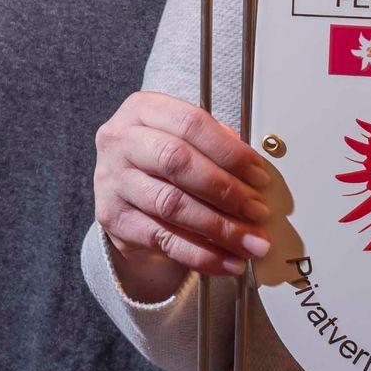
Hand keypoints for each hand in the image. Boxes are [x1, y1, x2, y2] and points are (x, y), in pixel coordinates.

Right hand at [93, 90, 276, 299]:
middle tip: (257, 210)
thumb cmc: (160, 161)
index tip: (259, 175)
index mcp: (142, 110)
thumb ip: (214, 144)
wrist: (122, 192)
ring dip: (219, 227)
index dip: (230, 152)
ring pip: (171, 205)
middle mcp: (120, 140)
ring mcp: (112, 179)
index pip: (191, 124)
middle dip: (226, 190)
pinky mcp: (113, 217)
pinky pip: (163, 240)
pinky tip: (228, 260)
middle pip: (178, 162)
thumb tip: (253, 171)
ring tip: (250, 241)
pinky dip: (201, 254)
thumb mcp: (182, 138)